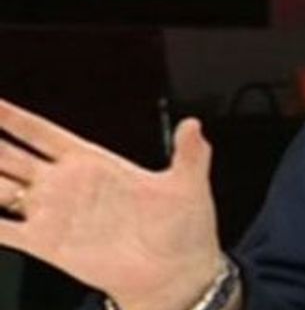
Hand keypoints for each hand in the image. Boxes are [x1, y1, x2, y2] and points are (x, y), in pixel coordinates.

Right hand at [0, 99, 222, 309]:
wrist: (175, 275)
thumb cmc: (184, 228)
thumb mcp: (188, 185)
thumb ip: (189, 153)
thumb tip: (195, 124)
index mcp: (94, 163)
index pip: (45, 134)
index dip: (16, 119)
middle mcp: (67, 185)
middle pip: (12, 157)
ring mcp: (53, 214)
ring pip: (1, 189)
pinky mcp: (47, 245)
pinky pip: (4, 230)